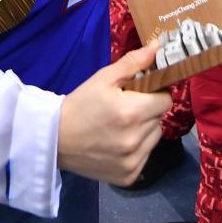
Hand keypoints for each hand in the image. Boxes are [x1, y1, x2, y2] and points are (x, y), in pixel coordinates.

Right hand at [57, 42, 169, 183]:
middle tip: (126, 108)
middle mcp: (135, 140)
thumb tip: (159, 45)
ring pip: (154, 138)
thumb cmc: (81, 104)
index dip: (155, 93)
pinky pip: (145, 157)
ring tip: (121, 126)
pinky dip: (137, 149)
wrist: (55, 138)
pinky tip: (117, 143)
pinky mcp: (128, 176)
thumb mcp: (104, 78)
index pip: (166, 101)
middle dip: (148, 110)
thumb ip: (134, 62)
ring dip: (145, 130)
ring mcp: (132, 161)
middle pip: (159, 119)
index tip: (141, 93)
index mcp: (132, 113)